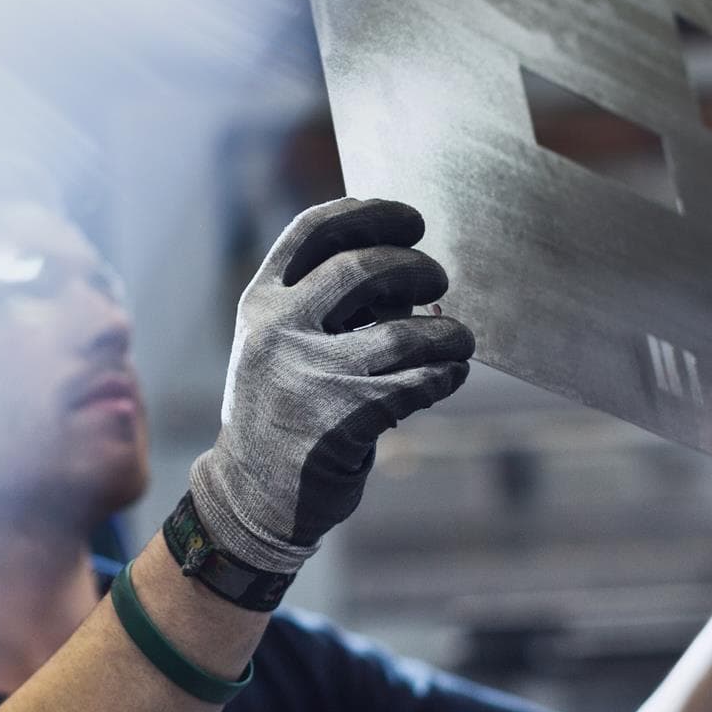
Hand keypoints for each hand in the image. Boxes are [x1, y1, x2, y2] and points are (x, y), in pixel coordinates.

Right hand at [188, 197, 473, 573]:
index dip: (371, 215)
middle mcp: (276, 332)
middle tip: (439, 282)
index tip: (411, 221)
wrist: (251, 496)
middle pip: (362, 269)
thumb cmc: (280, 412)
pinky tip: (450, 375)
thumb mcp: (275, 346)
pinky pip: (416, 383)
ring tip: (460, 342)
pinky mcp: (343, 420)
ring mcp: (308, 376)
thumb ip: (319, 305)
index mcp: (259, 304)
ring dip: (447, 335)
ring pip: (401, 333)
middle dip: (415, 268)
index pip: (314, 233)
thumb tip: (406, 267)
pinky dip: (445, 375)